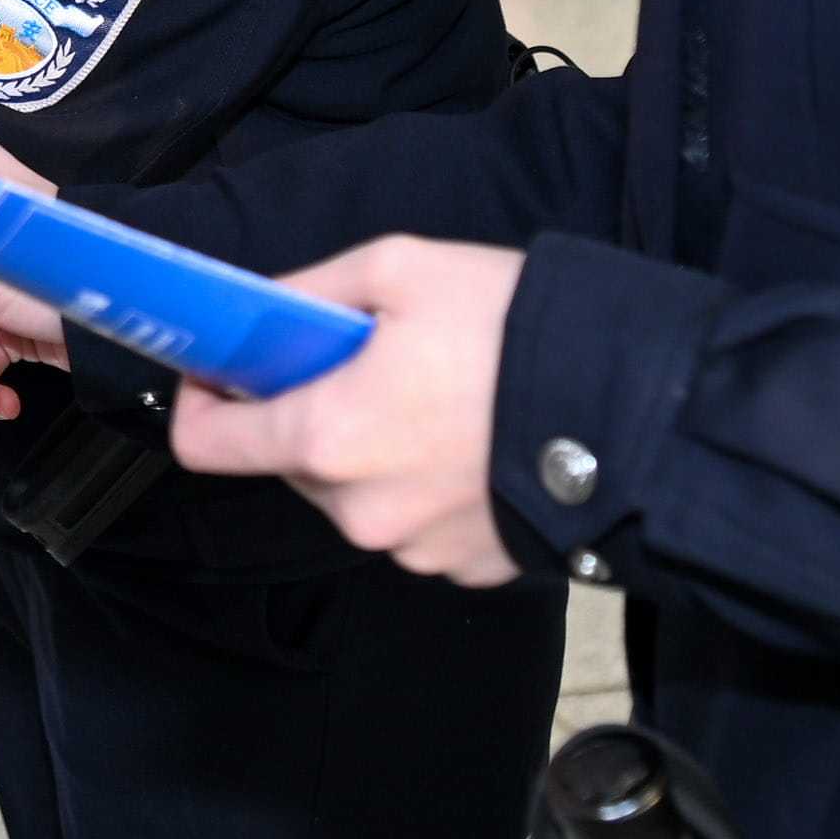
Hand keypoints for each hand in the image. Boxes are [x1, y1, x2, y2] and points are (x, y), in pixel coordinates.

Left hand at [165, 237, 530, 583]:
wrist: (636, 411)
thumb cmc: (512, 330)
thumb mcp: (399, 270)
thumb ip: (309, 294)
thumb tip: (259, 313)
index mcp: (326, 438)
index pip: (207, 444)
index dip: (203, 400)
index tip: (222, 369)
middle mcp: (359, 512)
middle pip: (291, 462)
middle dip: (310, 411)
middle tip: (367, 360)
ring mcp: (415, 550)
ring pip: (356, 494)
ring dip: (372, 449)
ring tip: (438, 395)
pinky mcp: (467, 568)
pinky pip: (416, 523)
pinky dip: (426, 484)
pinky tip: (474, 439)